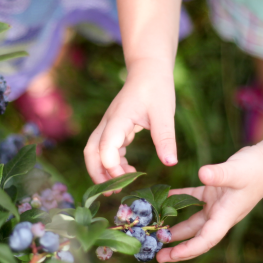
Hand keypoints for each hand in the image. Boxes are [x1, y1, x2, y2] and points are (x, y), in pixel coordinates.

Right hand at [84, 59, 177, 183]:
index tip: (126, 178)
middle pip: (91, 151)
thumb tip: (170, 163)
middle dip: (98, 173)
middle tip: (111, 192)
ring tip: (119, 187)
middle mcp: (109, 123)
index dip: (111, 165)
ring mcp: (109, 126)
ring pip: (95, 151)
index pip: (106, 145)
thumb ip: (165, 138)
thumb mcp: (164, 113)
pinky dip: (113, 163)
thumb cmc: (157, 89)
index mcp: (119, 118)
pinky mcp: (114, 128)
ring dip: (103, 170)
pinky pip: (106, 149)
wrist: (148, 71)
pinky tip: (127, 171)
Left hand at [156, 144, 262, 262]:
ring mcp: (216, 205)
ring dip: (175, 229)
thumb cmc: (256, 169)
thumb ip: (219, 173)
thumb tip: (202, 173)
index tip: (172, 255)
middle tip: (157, 255)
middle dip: (178, 248)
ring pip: (192, 222)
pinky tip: (164, 198)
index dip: (189, 250)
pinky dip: (178, 200)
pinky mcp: (213, 193)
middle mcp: (220, 215)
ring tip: (156, 233)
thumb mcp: (237, 171)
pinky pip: (191, 201)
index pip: (206, 239)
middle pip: (196, 237)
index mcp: (225, 216)